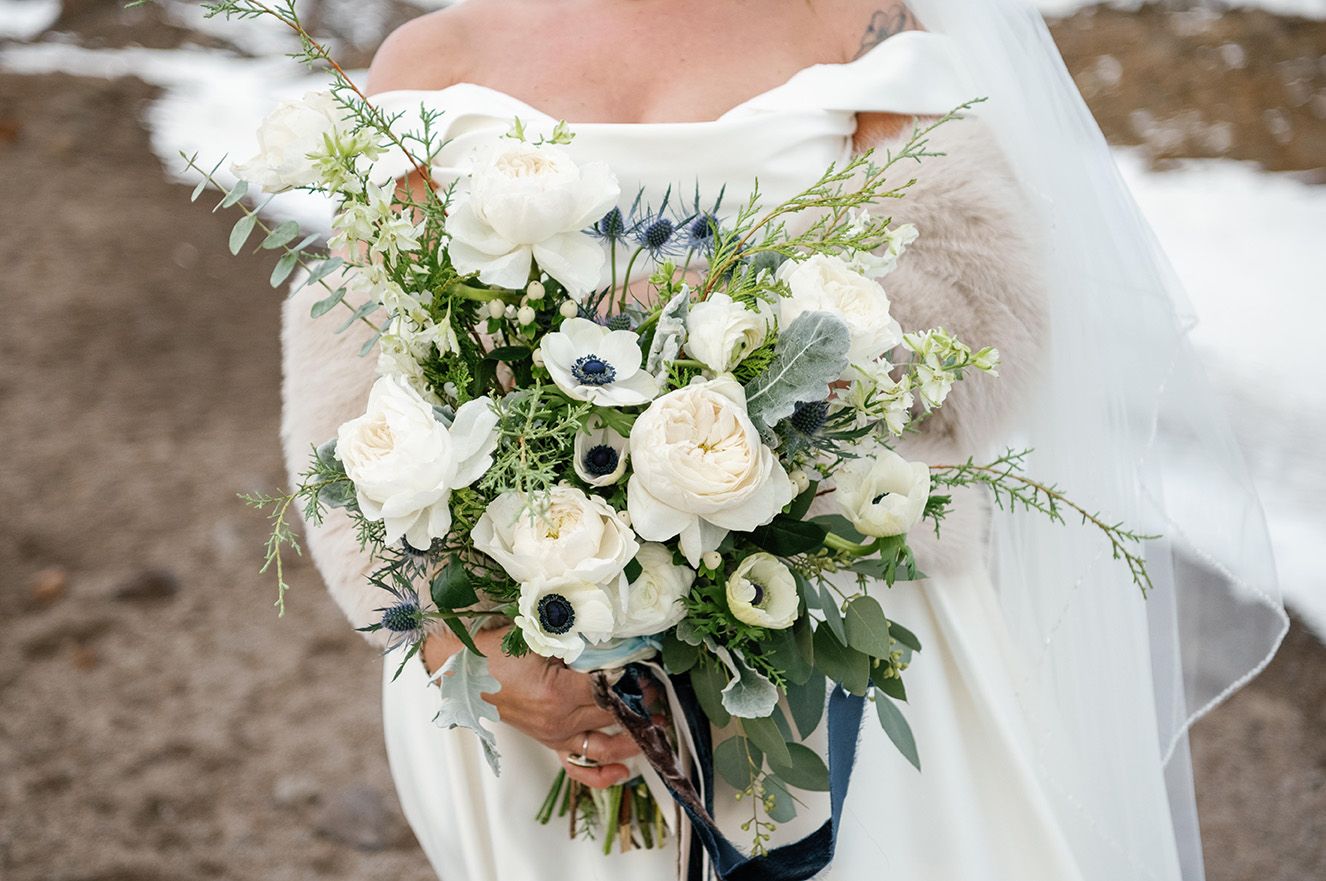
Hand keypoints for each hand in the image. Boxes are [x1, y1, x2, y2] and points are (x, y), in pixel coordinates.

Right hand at [424, 626, 641, 788]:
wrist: (460, 667)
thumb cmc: (494, 648)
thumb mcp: (538, 635)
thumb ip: (575, 636)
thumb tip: (612, 635)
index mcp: (559, 693)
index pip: (612, 689)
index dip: (635, 680)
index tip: (652, 669)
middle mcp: (559, 720)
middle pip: (614, 715)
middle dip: (641, 704)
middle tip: (660, 690)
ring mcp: (554, 734)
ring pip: (604, 743)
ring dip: (634, 738)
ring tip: (656, 726)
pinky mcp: (547, 739)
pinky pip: (577, 766)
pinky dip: (601, 774)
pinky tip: (624, 771)